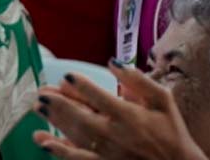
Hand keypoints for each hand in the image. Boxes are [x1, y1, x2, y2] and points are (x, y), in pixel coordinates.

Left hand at [33, 65, 207, 159]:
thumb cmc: (172, 133)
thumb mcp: (162, 101)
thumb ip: (138, 80)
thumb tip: (113, 61)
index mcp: (130, 115)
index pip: (100, 96)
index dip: (81, 85)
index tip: (67, 75)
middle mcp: (116, 134)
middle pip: (80, 116)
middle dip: (58, 103)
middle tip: (41, 92)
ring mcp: (109, 153)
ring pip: (75, 135)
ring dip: (54, 121)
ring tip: (38, 108)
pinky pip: (78, 159)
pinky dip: (60, 151)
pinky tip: (43, 142)